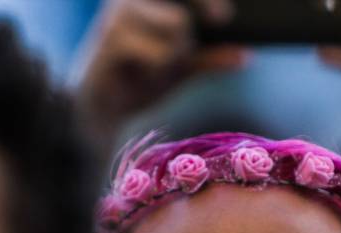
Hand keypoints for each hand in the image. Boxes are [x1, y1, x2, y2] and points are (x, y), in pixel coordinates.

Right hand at [74, 0, 246, 137]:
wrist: (96, 114)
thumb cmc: (133, 85)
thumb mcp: (178, 70)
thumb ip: (208, 59)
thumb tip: (245, 56)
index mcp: (141, 0)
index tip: (223, 18)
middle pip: (184, 15)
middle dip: (186, 45)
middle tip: (169, 65)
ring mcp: (118, 14)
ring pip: (178, 30)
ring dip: (172, 61)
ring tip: (146, 73)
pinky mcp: (113, 37)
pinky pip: (163, 53)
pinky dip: (158, 73)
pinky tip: (134, 79)